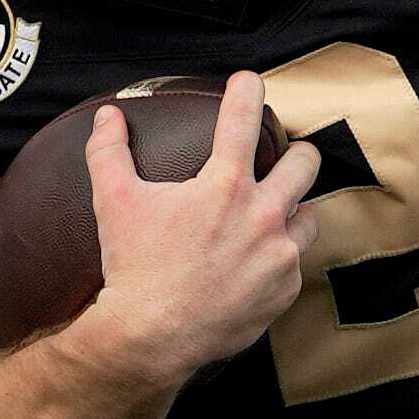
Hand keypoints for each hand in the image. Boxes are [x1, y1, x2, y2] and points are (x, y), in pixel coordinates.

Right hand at [79, 71, 321, 384]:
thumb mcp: (113, 202)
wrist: (153, 336)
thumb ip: (108, 152)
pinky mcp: (285, 289)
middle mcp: (262, 215)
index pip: (242, 119)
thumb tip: (109, 117)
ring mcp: (279, 255)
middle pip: (305, 162)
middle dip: (297, 153)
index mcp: (223, 186)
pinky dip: (280, 258)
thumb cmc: (133, 268)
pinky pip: (295, 263)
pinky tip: (258, 263)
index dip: (248, 91)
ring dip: (294, 210)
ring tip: (274, 214)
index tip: (251, 82)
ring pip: (309, 215)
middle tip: (285, 156)